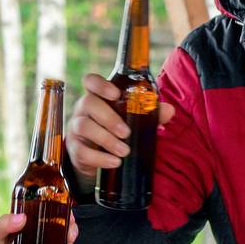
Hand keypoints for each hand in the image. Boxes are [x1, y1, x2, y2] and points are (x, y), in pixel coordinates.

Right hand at [64, 72, 176, 187]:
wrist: (98, 160)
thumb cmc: (117, 132)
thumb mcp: (133, 122)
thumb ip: (151, 114)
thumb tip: (169, 110)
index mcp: (98, 98)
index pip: (90, 81)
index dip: (100, 84)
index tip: (115, 93)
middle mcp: (83, 109)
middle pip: (89, 103)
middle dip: (109, 118)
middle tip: (127, 133)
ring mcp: (76, 128)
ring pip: (84, 127)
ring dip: (106, 139)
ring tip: (125, 151)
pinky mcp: (75, 149)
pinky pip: (82, 151)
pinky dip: (100, 158)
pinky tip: (115, 162)